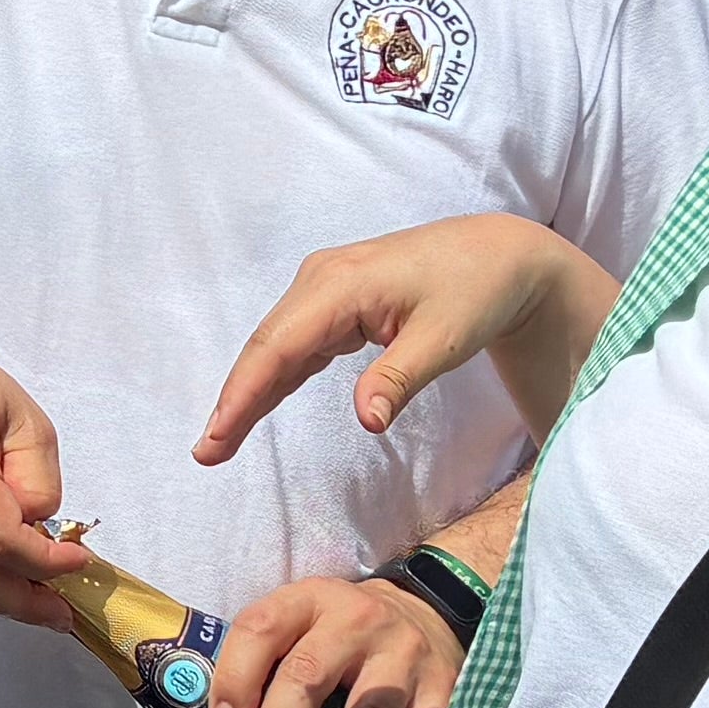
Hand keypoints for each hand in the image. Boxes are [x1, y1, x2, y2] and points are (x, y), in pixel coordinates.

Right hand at [201, 215, 615, 461]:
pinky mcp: (336, 302)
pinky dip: (276, 377)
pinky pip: (297, 343)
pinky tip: (258, 407)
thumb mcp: (444, 339)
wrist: (501, 255)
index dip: (244, 392)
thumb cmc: (476, 291)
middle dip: (235, 399)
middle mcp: (321, 280)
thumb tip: (364, 421)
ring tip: (222, 440)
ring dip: (251, 391)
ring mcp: (325, 288)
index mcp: (341, 284)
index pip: (279, 346)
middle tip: (207, 453)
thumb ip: (399, 378)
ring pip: (276, 346)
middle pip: (266, 347)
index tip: (217, 435)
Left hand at [202, 572, 465, 707]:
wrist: (428, 608)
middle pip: (310, 673)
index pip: (262, 628)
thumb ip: (253, 692)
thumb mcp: (299, 636)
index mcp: (308, 603)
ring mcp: (404, 653)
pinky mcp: (446, 686)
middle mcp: (356, 621)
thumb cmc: (342, 637)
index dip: (237, 674)